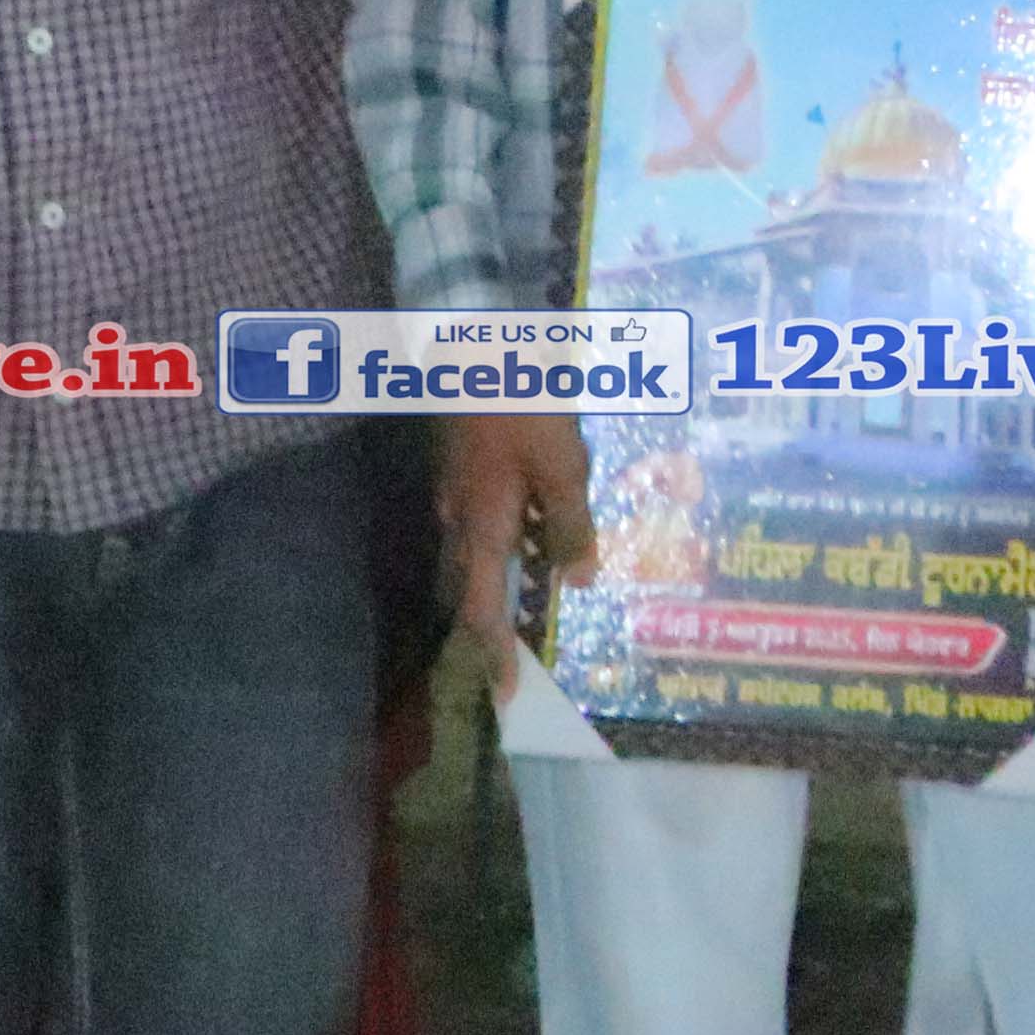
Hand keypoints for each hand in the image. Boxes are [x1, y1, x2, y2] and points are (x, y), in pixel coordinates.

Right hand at [436, 412, 594, 703]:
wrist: (470, 339)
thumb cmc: (521, 407)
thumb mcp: (563, 468)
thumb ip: (570, 526)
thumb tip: (580, 581)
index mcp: (481, 528)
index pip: (481, 612)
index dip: (494, 655)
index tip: (505, 695)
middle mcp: (458, 519)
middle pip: (474, 586)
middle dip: (500, 618)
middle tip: (528, 643)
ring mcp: (455, 490)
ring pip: (483, 547)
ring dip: (513, 567)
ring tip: (558, 567)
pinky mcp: (461, 464)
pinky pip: (486, 516)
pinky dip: (514, 530)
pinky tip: (545, 513)